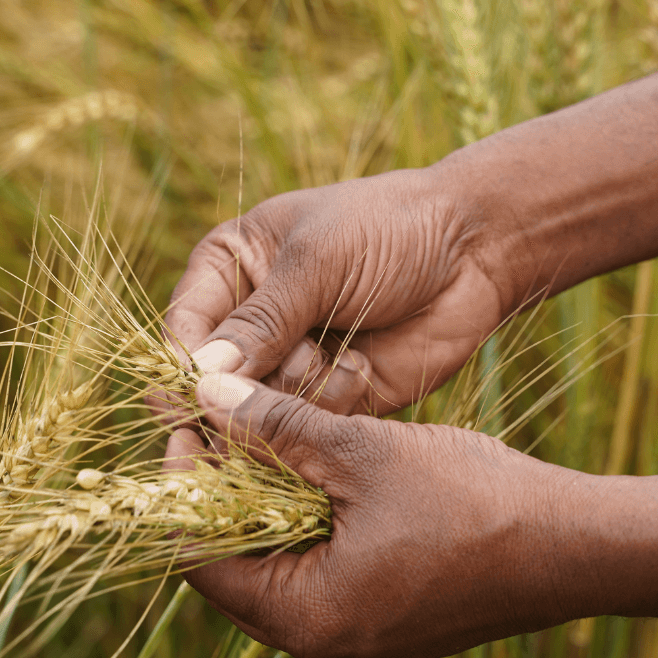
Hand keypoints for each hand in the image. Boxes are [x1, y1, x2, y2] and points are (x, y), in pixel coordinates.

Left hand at [165, 371, 609, 657]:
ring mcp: (355, 645)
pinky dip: (306, 529)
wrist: (575, 547)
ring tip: (268, 440)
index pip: (201, 559)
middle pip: (235, 570)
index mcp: (309, 619)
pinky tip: (315, 475)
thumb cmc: (477, 501)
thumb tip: (206, 394)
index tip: (188, 424)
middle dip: (222, 495)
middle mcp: (323, 649)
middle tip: (223, 426)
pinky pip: (318, 580)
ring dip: (264, 508)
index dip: (183, 487)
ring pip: (277, 572)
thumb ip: (277, 427)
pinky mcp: (383, 630)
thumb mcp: (364, 451)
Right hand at [166, 166, 526, 414]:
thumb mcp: (317, 262)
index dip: (184, 374)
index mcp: (228, 270)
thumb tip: (199, 377)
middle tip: (274, 387)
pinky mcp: (331, 400)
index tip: (195, 402)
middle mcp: (249, 324)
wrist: (476, 250)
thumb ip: (260, 322)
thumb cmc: (390, 230)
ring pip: (259, 415)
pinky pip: (308, 427)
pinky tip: (361, 367)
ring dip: (298, 390)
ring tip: (336, 352)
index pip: (181, 334)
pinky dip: (332, 405)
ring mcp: (289, 365)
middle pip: (211, 390)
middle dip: (242, 394)